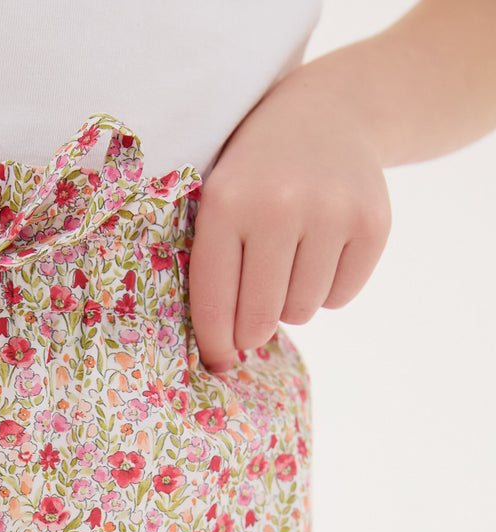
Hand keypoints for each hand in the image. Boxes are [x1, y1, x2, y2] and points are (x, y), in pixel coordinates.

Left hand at [188, 62, 392, 371]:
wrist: (331, 113)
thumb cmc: (258, 173)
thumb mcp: (221, 199)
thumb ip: (214, 267)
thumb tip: (223, 355)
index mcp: (226, 202)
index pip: (215, 301)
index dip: (215, 343)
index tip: (218, 363)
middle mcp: (279, 205)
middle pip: (261, 317)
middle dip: (254, 330)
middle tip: (254, 320)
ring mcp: (331, 212)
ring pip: (303, 311)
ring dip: (293, 303)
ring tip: (290, 263)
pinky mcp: (372, 223)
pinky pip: (341, 298)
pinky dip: (328, 290)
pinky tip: (322, 252)